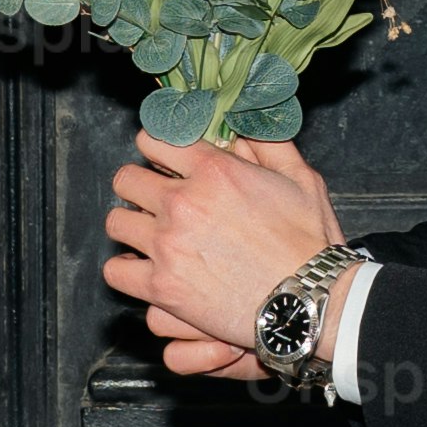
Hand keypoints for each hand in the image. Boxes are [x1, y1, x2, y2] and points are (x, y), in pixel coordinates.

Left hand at [101, 129, 340, 361]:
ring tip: (149, 235)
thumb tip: (242, 124)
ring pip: (117, 222)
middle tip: (156, 201)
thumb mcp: (301, 179)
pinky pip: (116, 271)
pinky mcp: (162, 287)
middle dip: (139, 186)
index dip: (157, 149)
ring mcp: (168, 245)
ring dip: (131, 226)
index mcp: (214, 170)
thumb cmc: (310, 243)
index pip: (152, 139)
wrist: (309, 302)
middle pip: (126, 179)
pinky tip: (143, 268)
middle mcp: (183, 203)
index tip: (164, 162)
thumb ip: (268, 144)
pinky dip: (126, 270)